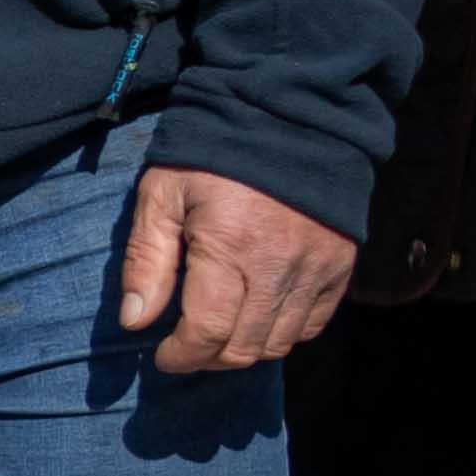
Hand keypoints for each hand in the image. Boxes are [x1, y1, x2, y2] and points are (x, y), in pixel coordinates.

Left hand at [115, 162, 356, 374]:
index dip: (181, 356)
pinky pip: (313, 325)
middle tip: (187, 348)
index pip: (208, 332)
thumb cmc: (212, 155)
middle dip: (208, 359)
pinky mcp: (339, 266)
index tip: (163, 356)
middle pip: (244, 347)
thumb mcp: (163, 194)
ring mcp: (315, 268)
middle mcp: (278, 265)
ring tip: (220, 336)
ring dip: (244, 351)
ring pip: (279, 343)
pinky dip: (284, 333)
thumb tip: (135, 321)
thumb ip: (146, 259)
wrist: (287, 116)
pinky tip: (259, 319)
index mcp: (229, 245)